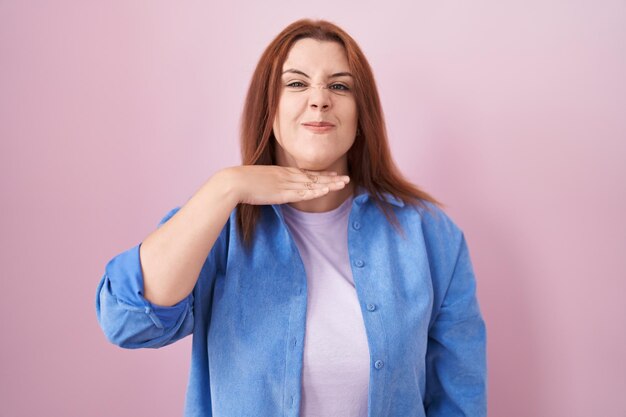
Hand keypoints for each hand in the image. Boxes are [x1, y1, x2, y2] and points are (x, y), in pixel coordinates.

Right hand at [219, 165, 349, 205]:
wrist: (233, 182)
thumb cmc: (240, 182)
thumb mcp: (257, 180)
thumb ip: (267, 184)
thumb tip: (268, 188)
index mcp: (280, 172)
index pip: (305, 173)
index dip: (321, 175)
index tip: (333, 175)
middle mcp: (286, 176)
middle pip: (313, 177)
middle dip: (330, 178)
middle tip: (346, 178)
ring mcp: (285, 184)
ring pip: (312, 184)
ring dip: (329, 184)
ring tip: (344, 183)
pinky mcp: (282, 193)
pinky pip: (303, 193)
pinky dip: (316, 191)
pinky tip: (327, 190)